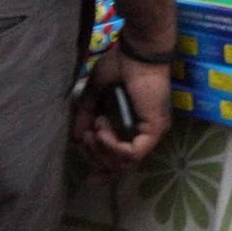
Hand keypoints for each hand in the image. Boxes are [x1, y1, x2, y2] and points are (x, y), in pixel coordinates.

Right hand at [72, 44, 171, 174]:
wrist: (137, 50)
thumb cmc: (120, 65)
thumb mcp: (96, 93)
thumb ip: (87, 115)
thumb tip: (76, 138)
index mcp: (133, 126)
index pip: (122, 161)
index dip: (104, 173)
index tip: (87, 180)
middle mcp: (145, 133)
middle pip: (120, 166)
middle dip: (96, 157)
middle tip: (86, 137)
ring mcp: (152, 133)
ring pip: (125, 163)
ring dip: (102, 149)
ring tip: (95, 129)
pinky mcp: (155, 129)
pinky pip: (132, 153)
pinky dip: (113, 146)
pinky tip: (102, 130)